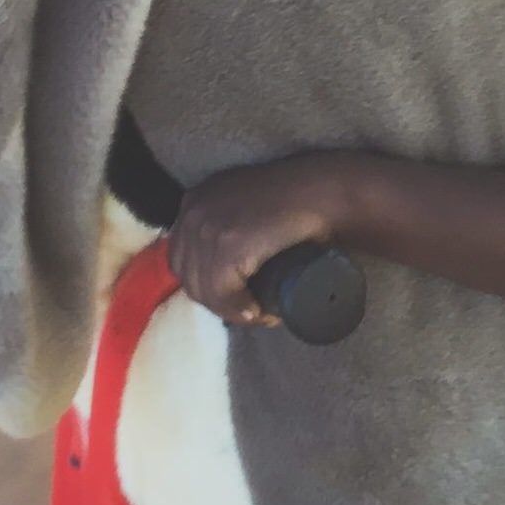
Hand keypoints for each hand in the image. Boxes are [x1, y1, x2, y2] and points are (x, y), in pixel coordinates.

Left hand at [168, 157, 343, 328]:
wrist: (323, 190)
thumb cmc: (293, 197)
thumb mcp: (244, 201)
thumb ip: (228, 219)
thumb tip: (225, 266)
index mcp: (195, 200)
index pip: (181, 256)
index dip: (204, 282)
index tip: (231, 296)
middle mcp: (194, 211)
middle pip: (188, 275)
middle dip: (216, 299)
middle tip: (247, 308)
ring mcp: (208, 228)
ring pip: (204, 289)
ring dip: (230, 309)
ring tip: (258, 313)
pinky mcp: (228, 246)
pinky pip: (222, 294)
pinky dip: (240, 309)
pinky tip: (260, 312)